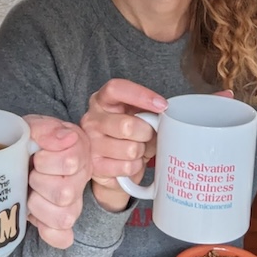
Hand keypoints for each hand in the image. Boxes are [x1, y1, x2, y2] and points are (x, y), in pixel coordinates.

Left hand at [24, 115, 91, 248]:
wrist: (22, 155)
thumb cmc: (30, 140)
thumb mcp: (33, 126)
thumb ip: (47, 129)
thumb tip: (65, 138)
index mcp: (79, 152)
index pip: (70, 162)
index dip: (47, 160)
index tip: (37, 154)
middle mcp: (81, 179)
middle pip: (65, 192)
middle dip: (39, 182)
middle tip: (31, 173)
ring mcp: (73, 203)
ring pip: (64, 217)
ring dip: (39, 205)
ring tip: (30, 192)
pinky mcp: (62, 224)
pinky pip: (62, 238)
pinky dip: (48, 231)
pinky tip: (35, 217)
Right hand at [79, 79, 167, 211]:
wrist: (110, 164)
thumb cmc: (128, 134)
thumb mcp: (136, 115)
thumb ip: (146, 111)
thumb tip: (165, 119)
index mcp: (102, 101)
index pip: (116, 89)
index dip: (141, 95)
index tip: (162, 105)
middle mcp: (92, 119)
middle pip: (127, 125)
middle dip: (146, 133)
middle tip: (148, 136)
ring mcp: (91, 143)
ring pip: (131, 149)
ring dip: (142, 152)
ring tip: (138, 150)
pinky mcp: (95, 167)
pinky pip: (127, 167)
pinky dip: (136, 167)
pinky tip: (130, 162)